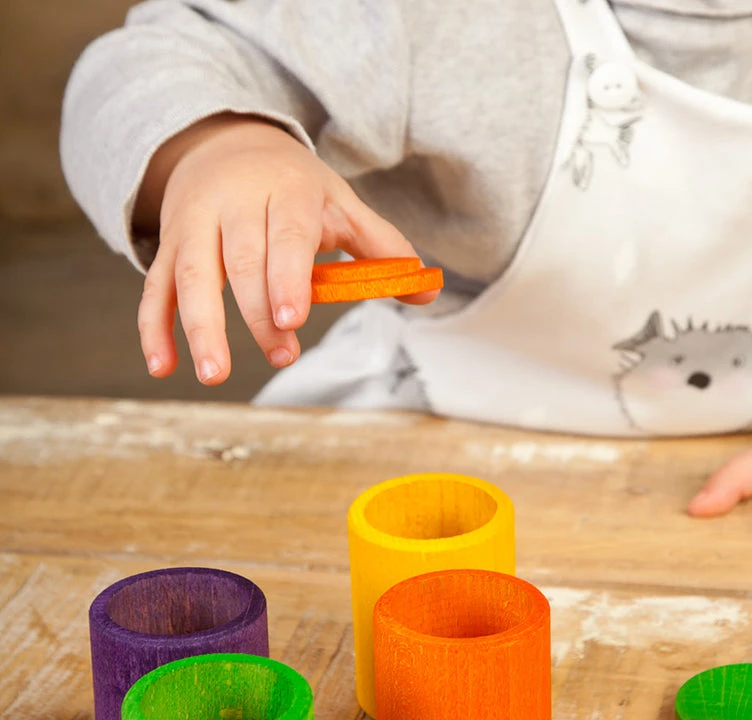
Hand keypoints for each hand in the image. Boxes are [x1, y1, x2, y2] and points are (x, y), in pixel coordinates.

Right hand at [135, 114, 436, 384]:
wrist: (225, 141)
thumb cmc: (294, 187)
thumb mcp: (340, 203)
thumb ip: (382, 246)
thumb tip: (426, 290)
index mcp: (285, 192)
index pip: (286, 235)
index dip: (287, 276)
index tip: (292, 317)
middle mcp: (232, 204)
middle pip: (240, 261)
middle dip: (257, 313)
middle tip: (281, 355)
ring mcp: (193, 224)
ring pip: (190, 276)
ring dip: (199, 327)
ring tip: (212, 373)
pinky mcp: (168, 246)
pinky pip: (155, 288)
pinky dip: (154, 328)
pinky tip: (162, 367)